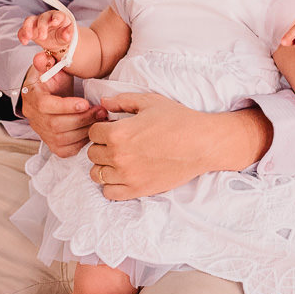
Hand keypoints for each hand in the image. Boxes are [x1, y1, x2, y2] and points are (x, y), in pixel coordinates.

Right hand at [17, 9, 74, 56]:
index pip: (58, 15)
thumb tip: (66, 36)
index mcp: (60, 18)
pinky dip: (22, 34)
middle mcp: (47, 17)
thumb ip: (67, 36)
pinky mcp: (29, 28)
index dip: (57, 18)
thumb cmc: (63, 36)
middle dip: (42, 27)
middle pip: (43, 18)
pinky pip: (23, 29)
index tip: (55, 23)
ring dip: (28, 28)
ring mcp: (37, 22)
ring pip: (30, 20)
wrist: (56, 40)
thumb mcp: (67, 37)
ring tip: (28, 37)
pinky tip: (24, 42)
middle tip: (42, 37)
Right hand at [20, 55, 106, 156]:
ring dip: (85, 130)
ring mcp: (42, 133)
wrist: (48, 94)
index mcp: (32, 97)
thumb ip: (46, 61)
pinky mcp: (51, 144)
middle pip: (56, 125)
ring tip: (100, 119)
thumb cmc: (52, 79)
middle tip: (101, 111)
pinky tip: (91, 131)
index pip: (46, 106)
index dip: (66, 106)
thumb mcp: (50, 66)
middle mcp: (34, 118)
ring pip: (62, 139)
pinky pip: (66, 150)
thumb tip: (41, 58)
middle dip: (82, 119)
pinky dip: (81, 142)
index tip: (86, 103)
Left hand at [88, 94, 271, 198]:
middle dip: (102, 146)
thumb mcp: (150, 102)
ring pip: (97, 174)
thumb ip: (123, 100)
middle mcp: (118, 155)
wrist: (202, 144)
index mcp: (118, 133)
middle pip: (92, 153)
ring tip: (118, 160)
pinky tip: (122, 176)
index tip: (113, 129)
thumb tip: (103, 102)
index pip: (92, 133)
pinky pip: (109, 192)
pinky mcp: (137, 190)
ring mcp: (127, 175)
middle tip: (117, 144)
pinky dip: (111, 185)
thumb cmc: (178, 120)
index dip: (102, 129)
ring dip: (104, 166)